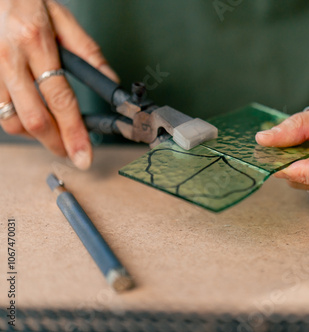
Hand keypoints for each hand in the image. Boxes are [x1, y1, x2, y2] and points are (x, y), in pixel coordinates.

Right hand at [0, 0, 118, 169]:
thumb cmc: (30, 3)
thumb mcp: (64, 19)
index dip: (74, 132)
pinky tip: (36, 119)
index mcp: (36, 42)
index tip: (84, 154)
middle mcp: (10, 59)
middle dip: (58, 143)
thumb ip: (89, 52)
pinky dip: (21, 124)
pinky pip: (0, 113)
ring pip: (13, 121)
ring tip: (57, 135)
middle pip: (35, 118)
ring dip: (38, 136)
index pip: (60, 99)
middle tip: (74, 154)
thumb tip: (111, 82)